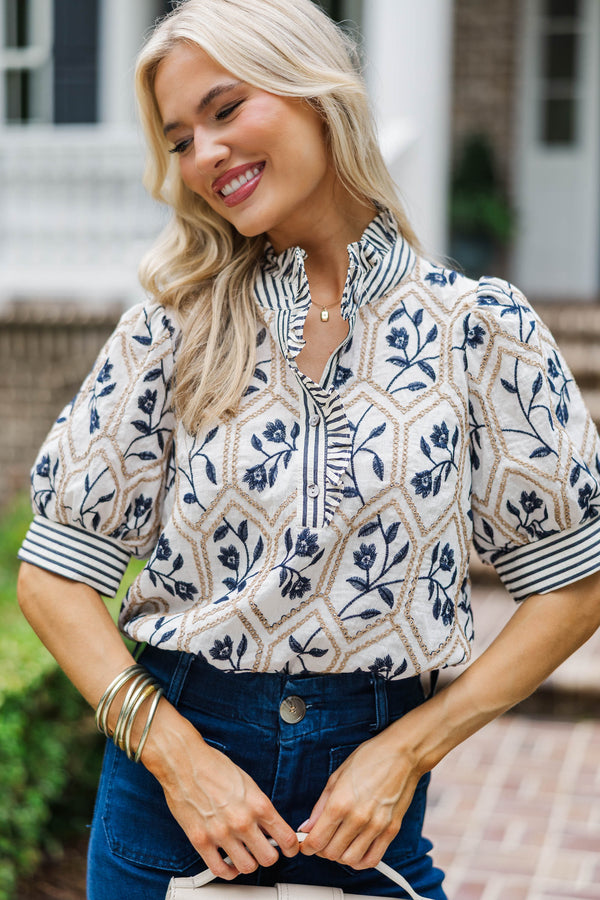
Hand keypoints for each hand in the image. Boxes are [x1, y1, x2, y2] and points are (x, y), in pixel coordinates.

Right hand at [142, 701, 298, 878]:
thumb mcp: (247, 782)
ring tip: (244, 854)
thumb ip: (259, 806)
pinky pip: (220, 870)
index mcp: (258, 804)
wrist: (184, 762)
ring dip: (248, 863)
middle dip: (269, 855)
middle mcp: (242, 821)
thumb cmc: (214, 766)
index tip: (289, 848)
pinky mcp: (201, 840)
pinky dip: (227, 871)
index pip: (286, 838)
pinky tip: (227, 862)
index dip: (292, 847)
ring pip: (246, 867)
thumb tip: (268, 825)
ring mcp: (222, 833)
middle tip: (264, 849)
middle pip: (269, 858)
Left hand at [299, 724, 422, 869]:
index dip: (307, 846)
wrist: (401, 754)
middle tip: (322, 840)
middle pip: (331, 853)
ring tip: (339, 843)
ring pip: (350, 860)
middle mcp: (357, 818)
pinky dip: (360, 861)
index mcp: (340, 803)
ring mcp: (376, 826)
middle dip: (322, 850)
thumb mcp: (336, 776)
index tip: (306, 844)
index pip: (317, 840)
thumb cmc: (369, 759)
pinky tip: (356, 849)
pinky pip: (373, 859)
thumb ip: (320, 806)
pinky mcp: (391, 830)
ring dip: (340, 856)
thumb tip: (308, 826)